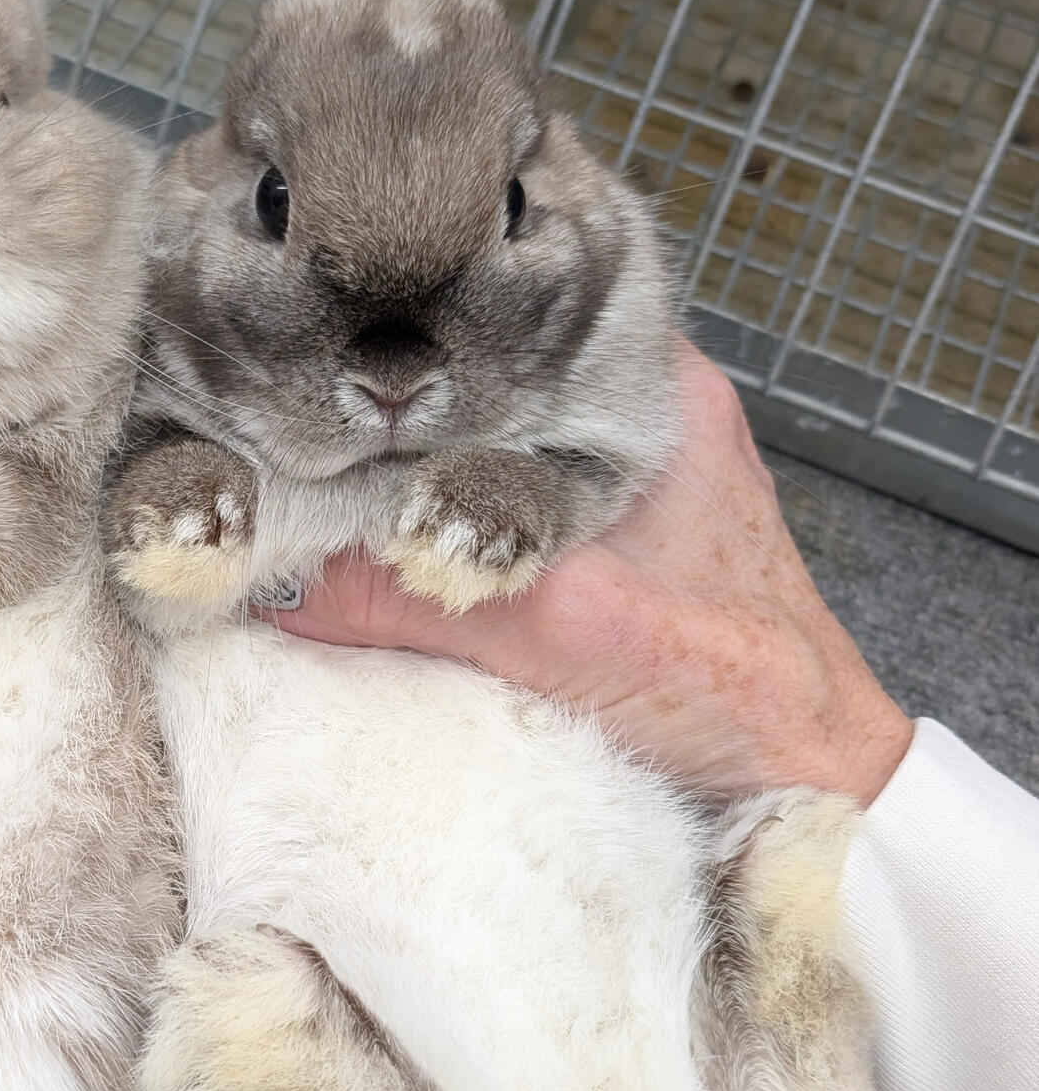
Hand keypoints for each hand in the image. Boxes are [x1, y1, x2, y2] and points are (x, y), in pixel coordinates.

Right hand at [271, 342, 913, 803]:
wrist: (813, 782)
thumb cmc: (745, 689)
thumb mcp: (565, 633)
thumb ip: (421, 600)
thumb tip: (278, 584)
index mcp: (649, 383)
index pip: (507, 308)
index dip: (408, 318)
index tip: (312, 335)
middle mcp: (633, 411)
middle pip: (479, 376)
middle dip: (389, 399)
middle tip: (285, 410)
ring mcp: (614, 479)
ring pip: (480, 444)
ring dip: (407, 466)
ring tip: (306, 464)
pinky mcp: (599, 547)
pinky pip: (491, 508)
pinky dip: (432, 522)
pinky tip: (369, 539)